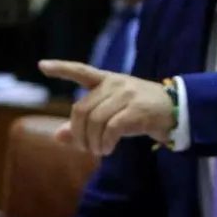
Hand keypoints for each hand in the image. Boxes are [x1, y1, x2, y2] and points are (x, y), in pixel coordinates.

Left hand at [39, 60, 176, 155]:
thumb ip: (85, 123)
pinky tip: (107, 150)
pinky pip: (111, 129)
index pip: (80, 70)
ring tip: (99, 151)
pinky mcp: (136, 110)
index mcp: (106, 80)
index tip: (42, 66)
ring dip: (92, 142)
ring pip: (95, 121)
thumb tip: (57, 136)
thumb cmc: (139, 112)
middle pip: (81, 110)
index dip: (61, 68)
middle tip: (85, 148)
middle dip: (78, 134)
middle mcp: (114, 84)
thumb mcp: (111, 113)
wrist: (175, 110)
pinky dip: (105, 143)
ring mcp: (125, 95)